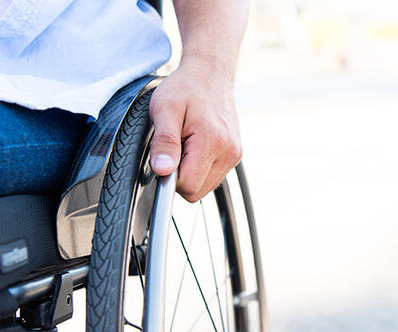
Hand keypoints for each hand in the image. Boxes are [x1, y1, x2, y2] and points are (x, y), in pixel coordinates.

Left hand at [148, 58, 241, 202]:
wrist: (210, 73)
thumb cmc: (185, 88)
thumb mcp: (165, 109)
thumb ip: (164, 142)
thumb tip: (163, 170)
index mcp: (212, 142)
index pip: (188, 186)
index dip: (170, 176)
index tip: (165, 156)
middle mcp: (229, 152)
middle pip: (196, 191)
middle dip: (180, 176)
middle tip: (175, 147)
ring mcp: (234, 154)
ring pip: (205, 187)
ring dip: (191, 172)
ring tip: (186, 144)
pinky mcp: (235, 154)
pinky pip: (212, 177)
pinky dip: (200, 168)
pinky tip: (196, 146)